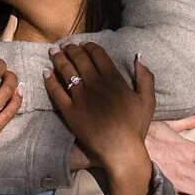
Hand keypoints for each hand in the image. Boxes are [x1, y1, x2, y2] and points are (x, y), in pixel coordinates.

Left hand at [44, 44, 155, 194]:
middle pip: (79, 59)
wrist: (120, 149)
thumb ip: (146, 77)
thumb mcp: (148, 100)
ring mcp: (81, 97)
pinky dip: (50, 80)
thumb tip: (139, 56)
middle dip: (71, 49)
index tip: (84, 45)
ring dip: (59, 58)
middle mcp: (95, 84)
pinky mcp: (69, 111)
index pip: (97, 55)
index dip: (89, 46)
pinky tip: (46, 73)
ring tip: (53, 52)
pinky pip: (56, 92)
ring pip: (66, 71)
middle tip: (65, 45)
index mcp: (114, 79)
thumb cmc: (135, 127)